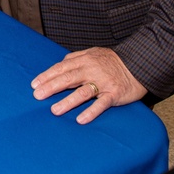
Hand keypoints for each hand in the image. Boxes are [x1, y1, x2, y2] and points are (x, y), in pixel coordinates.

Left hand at [31, 47, 147, 124]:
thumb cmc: (113, 61)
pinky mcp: (114, 94)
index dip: (47, 75)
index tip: (34, 84)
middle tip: (37, 96)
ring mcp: (103, 83)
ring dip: (68, 102)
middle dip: (51, 87)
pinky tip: (80, 119)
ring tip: (54, 110)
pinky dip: (91, 111)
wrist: (139, 65)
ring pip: (83, 92)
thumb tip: (60, 63)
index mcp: (85, 60)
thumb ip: (76, 58)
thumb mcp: (93, 53)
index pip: (61, 67)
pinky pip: (101, 104)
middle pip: (68, 78)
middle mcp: (92, 70)